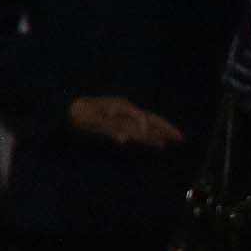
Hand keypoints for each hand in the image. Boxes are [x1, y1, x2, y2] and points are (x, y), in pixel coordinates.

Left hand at [68, 95, 186, 147]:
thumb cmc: (80, 113)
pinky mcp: (120, 125)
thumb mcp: (92, 120)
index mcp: (122, 107)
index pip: (140, 117)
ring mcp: (124, 117)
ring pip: (147, 126)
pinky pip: (139, 131)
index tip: (150, 139)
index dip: (146, 127)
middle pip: (150, 119)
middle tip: (181, 137)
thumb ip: (110, 128)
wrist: (69, 110)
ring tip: (174, 140)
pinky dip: (149, 137)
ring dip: (160, 133)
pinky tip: (157, 143)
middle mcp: (126, 111)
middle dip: (165, 128)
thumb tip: (126, 139)